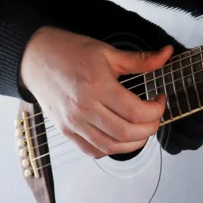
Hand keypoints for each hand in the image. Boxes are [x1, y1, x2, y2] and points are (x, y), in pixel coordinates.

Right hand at [21, 26, 173, 157]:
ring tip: (142, 128)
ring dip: (135, 143)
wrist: (34, 58)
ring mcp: (74, 123)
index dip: (156, 110)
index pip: (136, 111)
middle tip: (155, 116)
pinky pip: (93, 150)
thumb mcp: (109, 52)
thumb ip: (141, 59)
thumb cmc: (70, 53)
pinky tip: (121, 136)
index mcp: (98, 87)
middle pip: (127, 133)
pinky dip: (112, 149)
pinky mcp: (66, 131)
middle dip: (150, 128)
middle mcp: (84, 108)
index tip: (159, 100)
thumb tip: (168, 54)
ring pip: (112, 146)